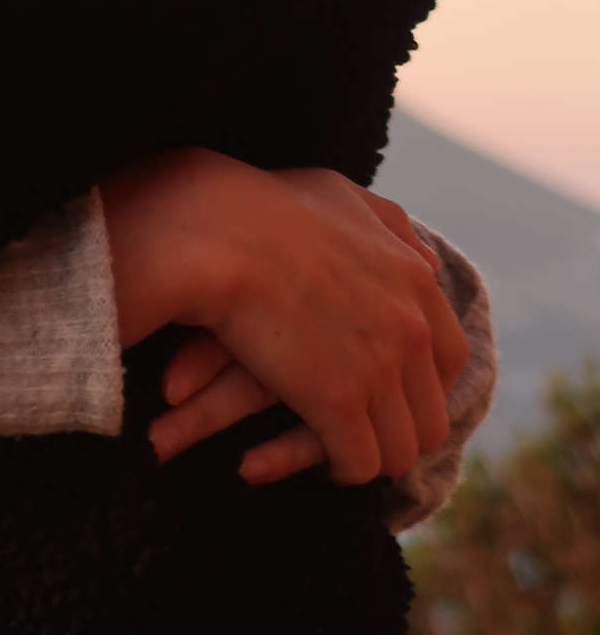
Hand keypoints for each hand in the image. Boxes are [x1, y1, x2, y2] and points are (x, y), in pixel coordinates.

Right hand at [101, 150, 466, 486]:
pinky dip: (341, 470)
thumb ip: (391, 226)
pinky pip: (359, 464)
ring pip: (400, 450)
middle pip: (430, 414)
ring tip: (341, 453)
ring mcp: (377, 369)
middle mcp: (408, 328)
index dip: (423, 384)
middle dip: (400, 431)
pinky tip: (317, 461)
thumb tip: (428, 259)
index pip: (450, 358)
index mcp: (414, 281)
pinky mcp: (337, 404)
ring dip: (372, 457)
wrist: (216, 230)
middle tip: (363, 431)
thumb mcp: (342, 195)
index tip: (392, 392)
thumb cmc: (264, 204)